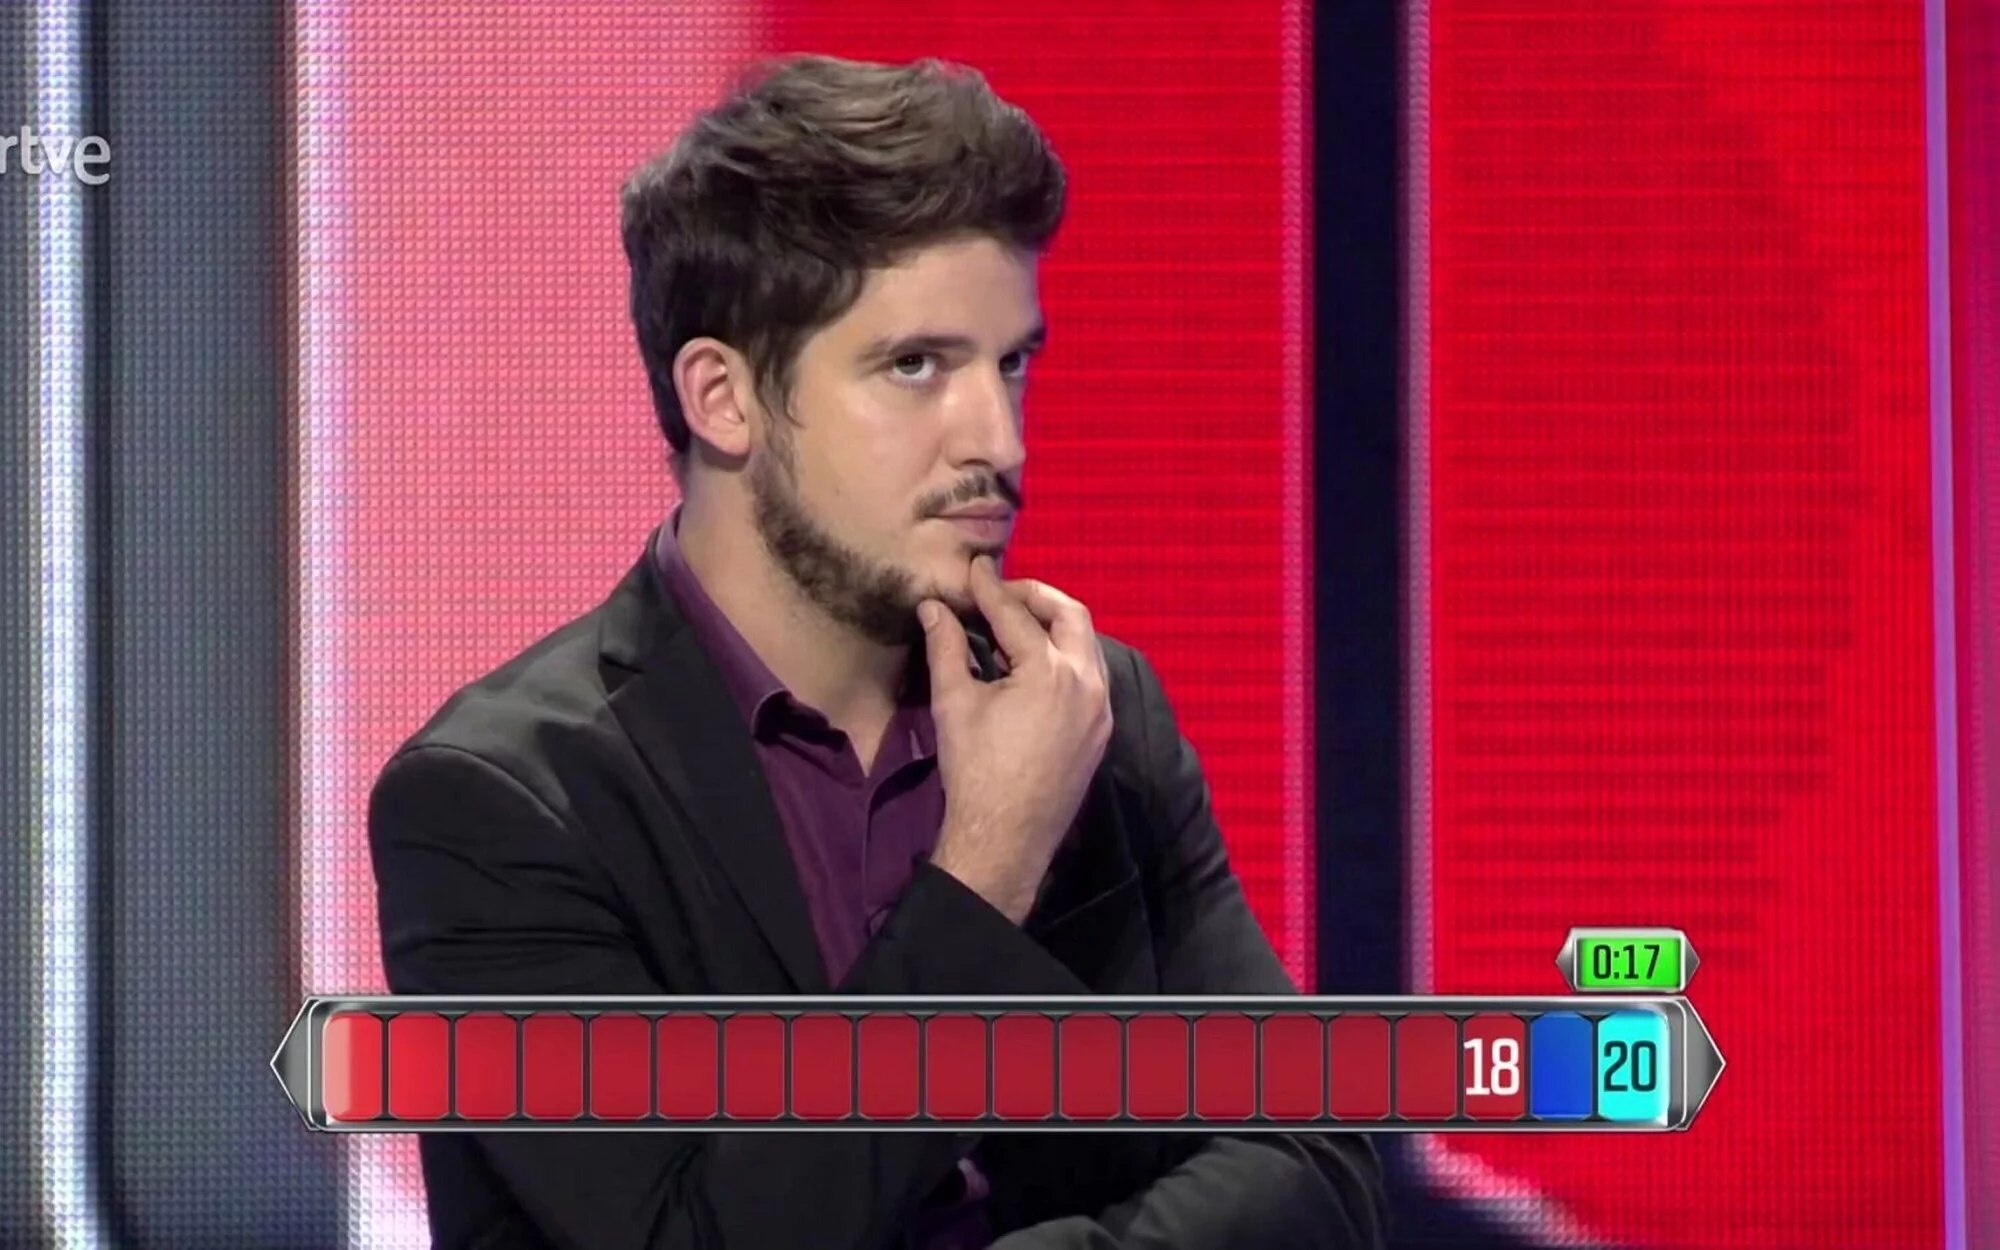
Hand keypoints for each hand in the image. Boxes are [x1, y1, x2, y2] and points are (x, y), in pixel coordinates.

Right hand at [919, 557, 1112, 922]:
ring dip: (1056, 625)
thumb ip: (946, 647)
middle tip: (1003, 593)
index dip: (992, 589)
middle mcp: (1086, 683)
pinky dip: (1067, 657)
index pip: (1017, 615)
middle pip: (1071, 615)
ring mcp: (1101, 708)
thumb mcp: (955, 703)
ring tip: (1018, 625)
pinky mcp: (1101, 730)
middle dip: (1037, 597)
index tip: (977, 569)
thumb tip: (934, 608)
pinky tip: (1036, 665)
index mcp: (1049, 672)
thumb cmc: (975, 770)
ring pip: (1087, 645)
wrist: (1005, 837)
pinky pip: (1092, 676)